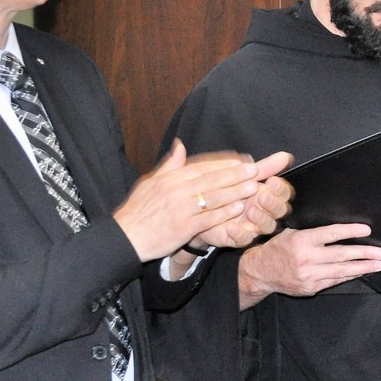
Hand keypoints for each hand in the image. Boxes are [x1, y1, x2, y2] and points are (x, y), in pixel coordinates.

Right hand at [112, 141, 265, 261]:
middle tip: (254, 170)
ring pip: (213, 198)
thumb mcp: (150, 182)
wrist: (126, 236)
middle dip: (235, 175)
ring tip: (253, 188)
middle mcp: (176, 191)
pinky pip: (208, 218)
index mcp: (170, 178)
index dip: (223, 164)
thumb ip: (169, 165)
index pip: (202, 167)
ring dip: (235, 192)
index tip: (241, 160)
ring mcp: (180, 209)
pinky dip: (224, 213)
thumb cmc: (138, 210)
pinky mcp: (183, 228)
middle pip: (211, 180)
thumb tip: (180, 144)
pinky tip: (238, 209)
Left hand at [196, 152, 293, 248]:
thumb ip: (265, 167)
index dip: (280, 189)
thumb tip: (285, 155)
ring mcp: (252, 225)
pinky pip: (244, 240)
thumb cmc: (226, 189)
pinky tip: (231, 226)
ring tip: (250, 211)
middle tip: (262, 196)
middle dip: (274, 204)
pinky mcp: (238, 238)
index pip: (284, 194)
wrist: (200, 205)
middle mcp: (264, 211)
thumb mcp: (244, 176)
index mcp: (267, 194)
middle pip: (280, 211)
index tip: (271, 181)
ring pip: (267, 227)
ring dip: (261, 219)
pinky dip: (240, 234)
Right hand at [237, 223, 380, 307]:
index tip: (367, 230)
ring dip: (361, 267)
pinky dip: (348, 276)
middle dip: (363, 253)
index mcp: (302, 240)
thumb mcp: (291, 234)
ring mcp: (309, 275)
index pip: (331, 234)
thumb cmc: (278, 248)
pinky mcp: (310, 287)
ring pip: (340, 271)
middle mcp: (306, 258)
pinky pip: (334, 281)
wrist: (260, 272)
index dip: (351, 231)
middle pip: (340, 255)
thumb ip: (312, 233)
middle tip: (380, 252)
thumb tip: (339, 230)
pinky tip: (360, 272)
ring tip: (377, 265)